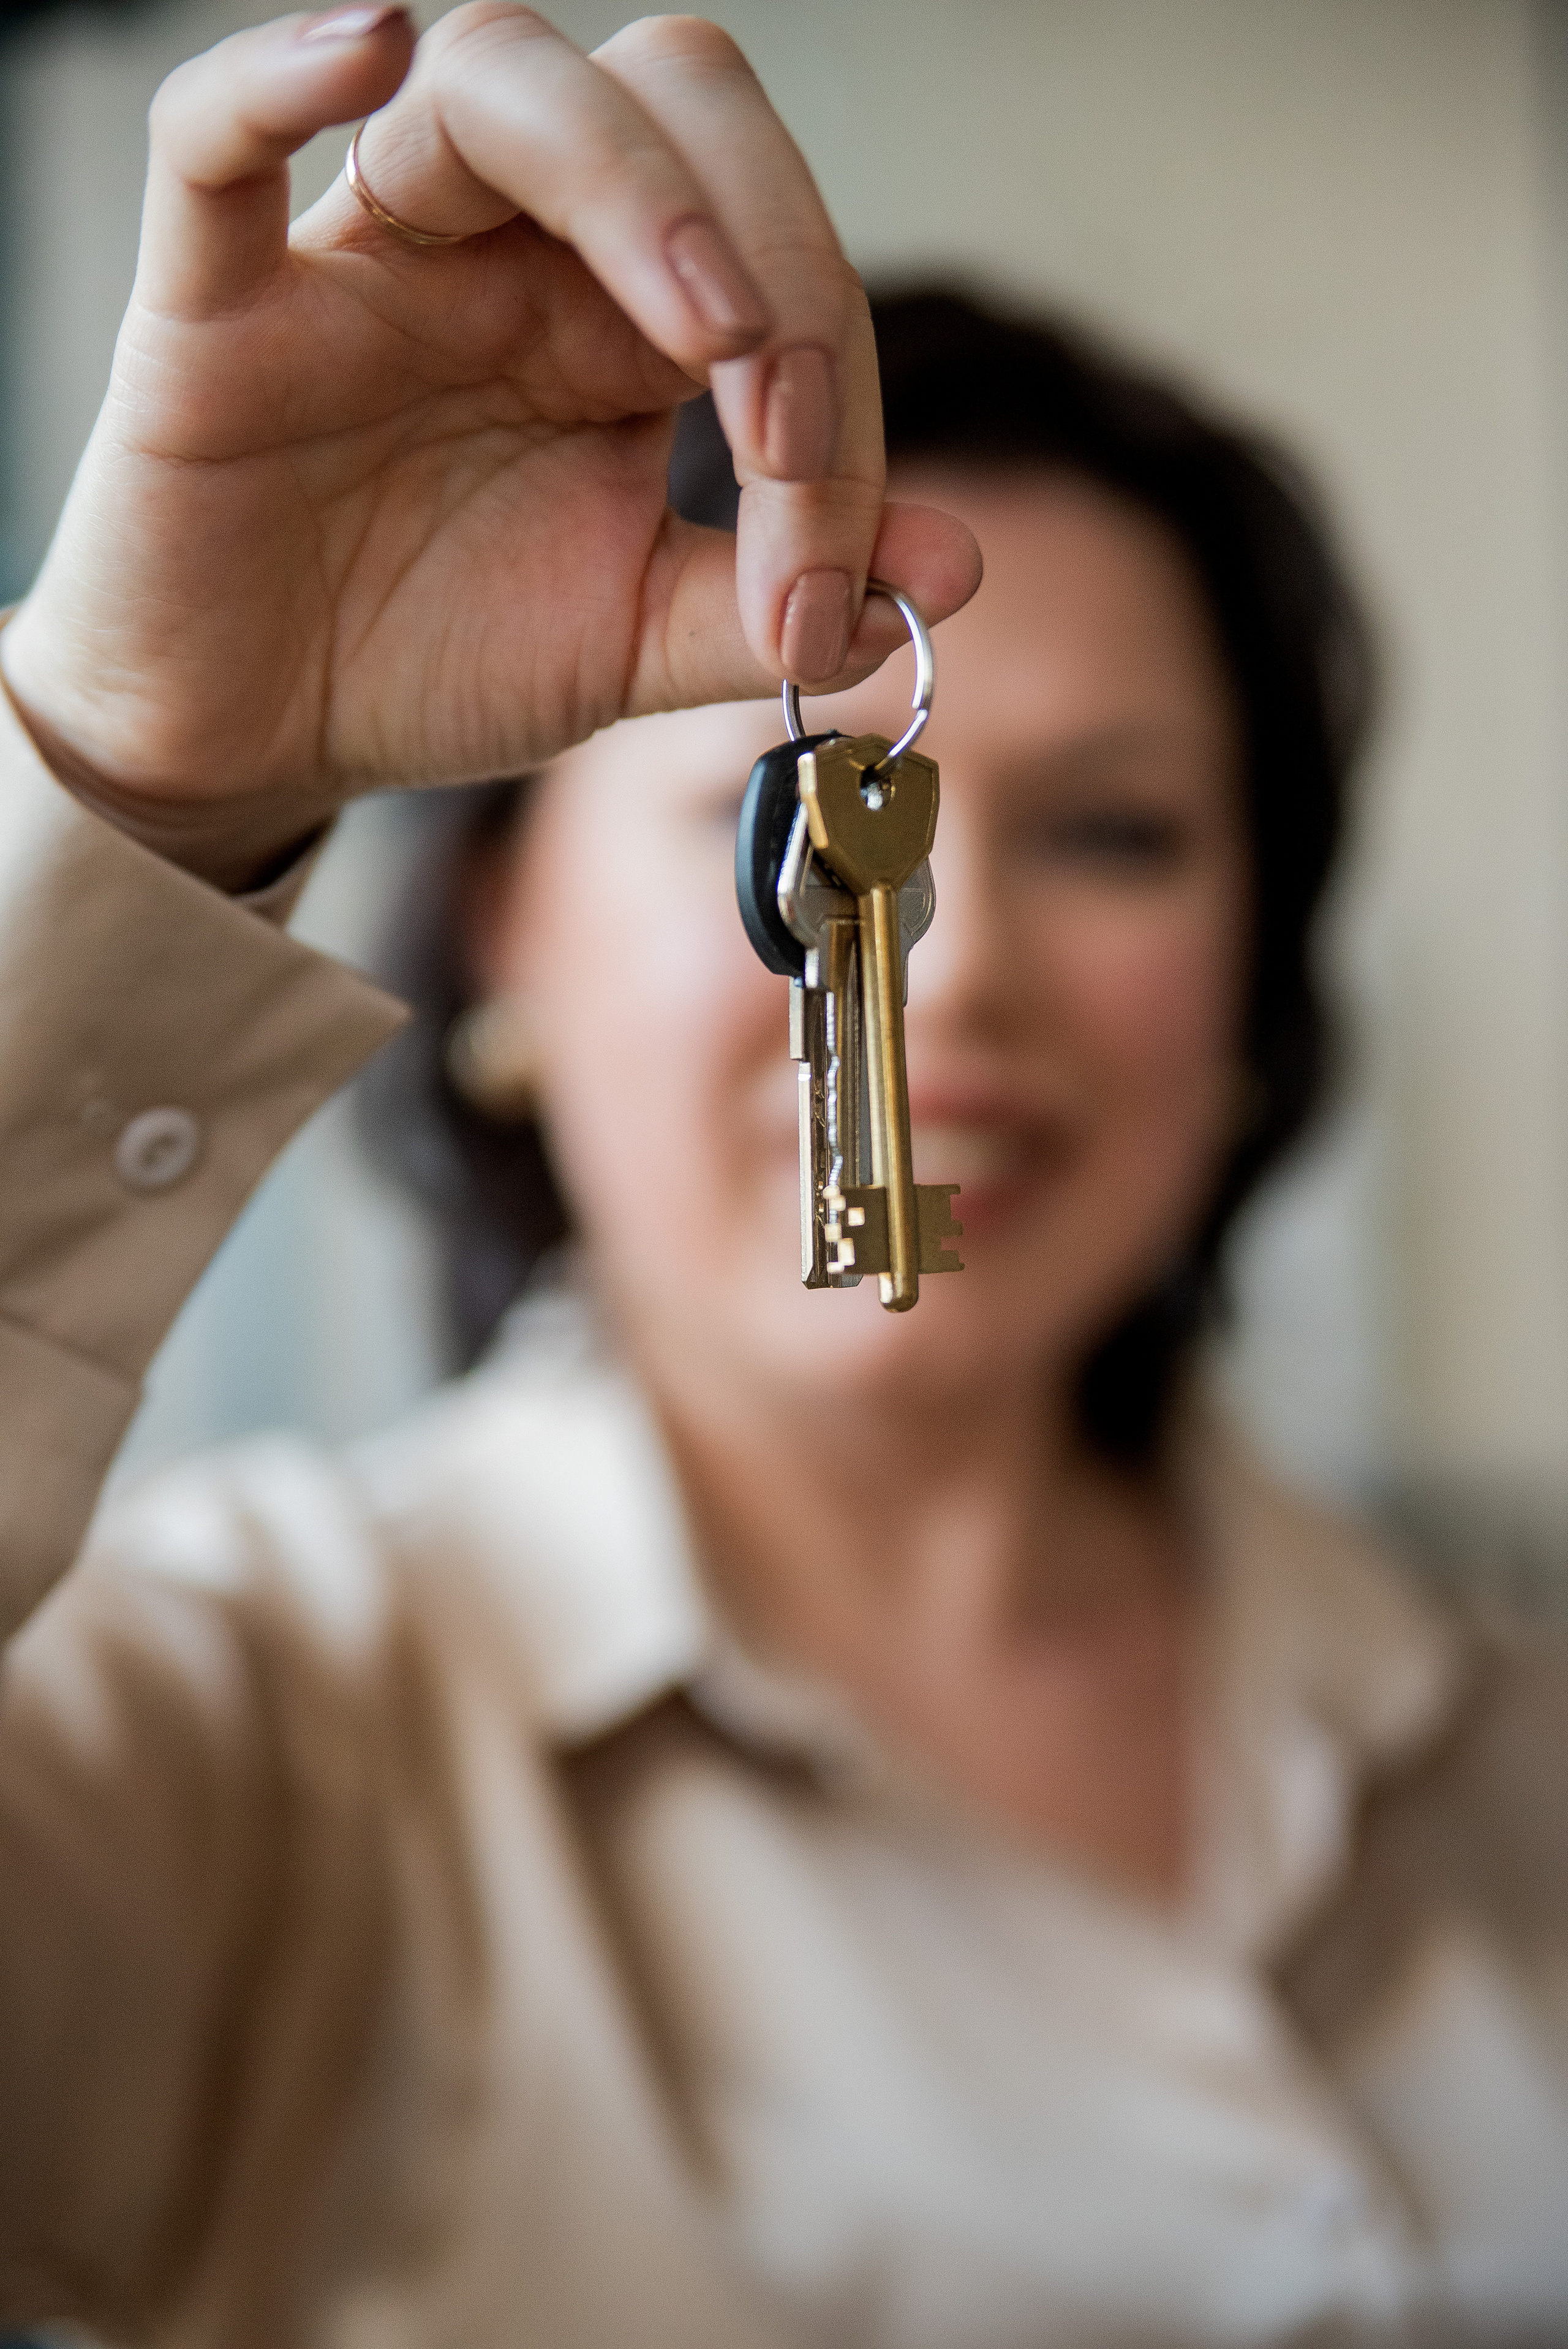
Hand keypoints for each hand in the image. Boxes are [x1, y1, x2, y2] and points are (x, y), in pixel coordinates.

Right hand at [0, 3, 979, 884]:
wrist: (264, 737)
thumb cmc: (435, 659)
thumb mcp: (632, 642)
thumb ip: (774, 600)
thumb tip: (956, 567)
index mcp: (619, 319)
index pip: (777, 266)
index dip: (839, 410)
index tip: (824, 587)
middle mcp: (509, 249)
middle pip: (673, 108)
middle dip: (774, 258)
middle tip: (784, 437)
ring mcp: (364, 255)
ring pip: (496, 84)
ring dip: (629, 184)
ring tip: (705, 332)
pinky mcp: (216, 303)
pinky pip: (217, 138)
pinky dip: (279, 79)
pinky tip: (370, 52)